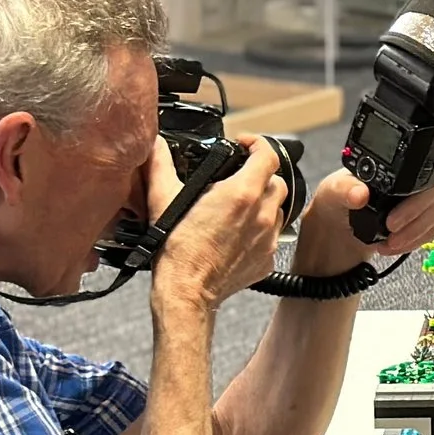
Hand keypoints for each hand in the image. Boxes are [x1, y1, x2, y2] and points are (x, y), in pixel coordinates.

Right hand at [150, 137, 286, 311]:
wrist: (187, 290)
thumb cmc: (177, 250)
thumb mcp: (162, 199)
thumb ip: (159, 165)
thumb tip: (155, 145)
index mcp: (242, 194)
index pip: (268, 155)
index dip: (258, 144)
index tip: (245, 145)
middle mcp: (263, 214)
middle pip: (276, 181)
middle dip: (260, 175)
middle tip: (238, 178)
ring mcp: (269, 238)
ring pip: (278, 209)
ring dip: (263, 203)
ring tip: (237, 208)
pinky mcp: (268, 258)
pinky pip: (272, 236)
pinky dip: (260, 230)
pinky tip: (238, 234)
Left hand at [290, 145, 433, 276]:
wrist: (336, 232)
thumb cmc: (337, 202)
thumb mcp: (333, 191)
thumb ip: (344, 189)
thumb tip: (359, 192)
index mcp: (397, 163)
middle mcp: (413, 178)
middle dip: (418, 208)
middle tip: (392, 223)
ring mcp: (421, 200)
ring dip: (417, 228)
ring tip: (391, 239)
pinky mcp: (422, 222)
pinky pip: (432, 230)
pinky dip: (415, 240)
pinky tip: (395, 244)